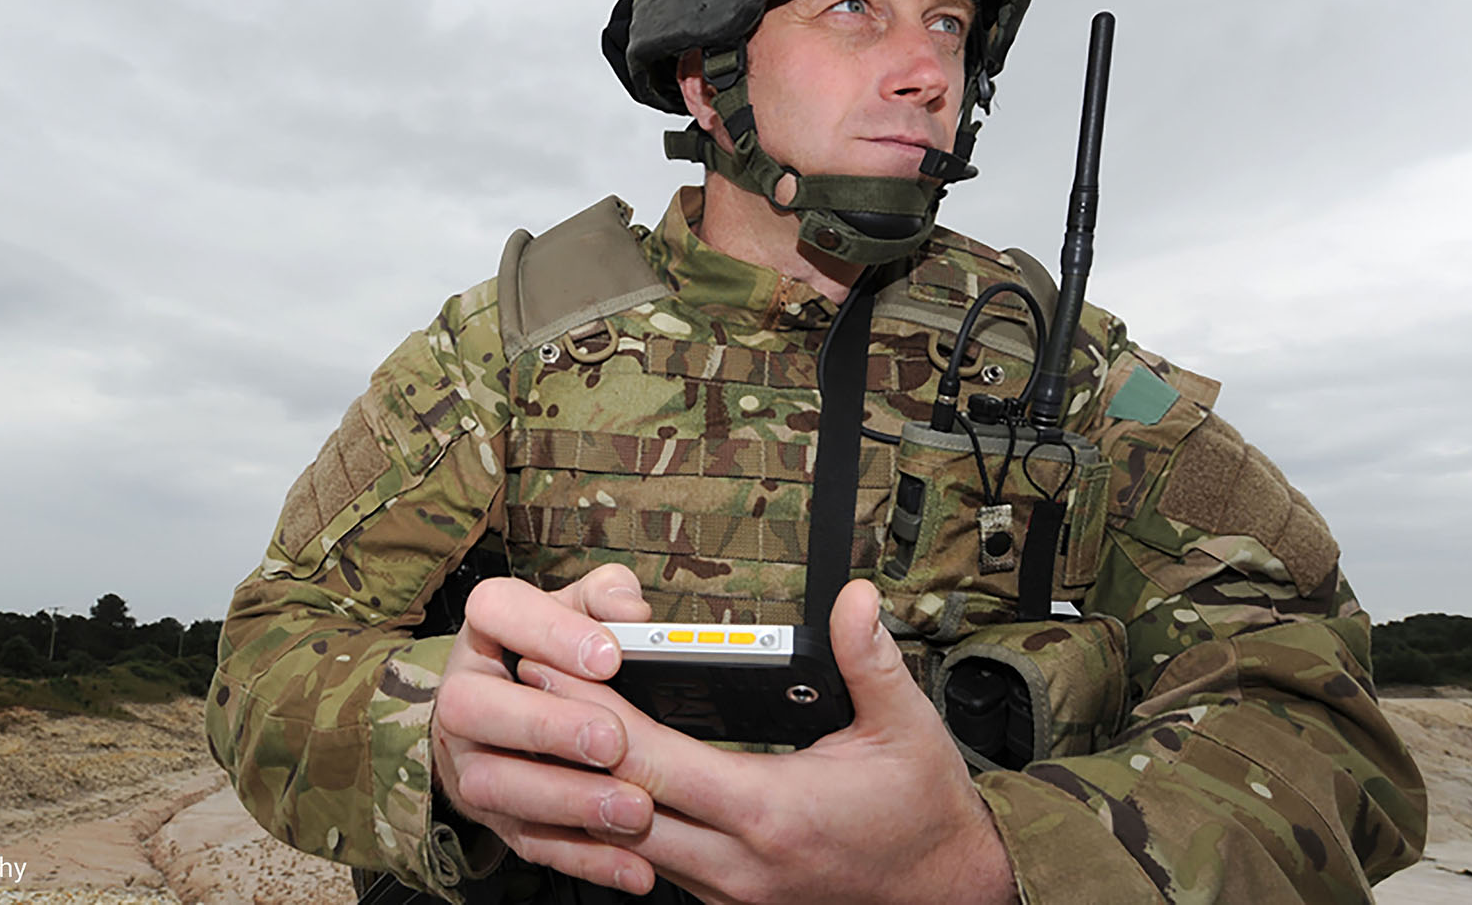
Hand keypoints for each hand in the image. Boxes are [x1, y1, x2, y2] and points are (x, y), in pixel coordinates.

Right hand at [431, 564, 660, 892]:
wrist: (505, 719)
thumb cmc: (551, 655)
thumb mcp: (576, 611)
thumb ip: (605, 597)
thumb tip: (629, 612)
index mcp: (486, 630)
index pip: (495, 611)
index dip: (548, 630)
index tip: (609, 655)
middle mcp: (463, 693)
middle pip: (473, 706)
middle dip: (546, 726)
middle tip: (613, 739)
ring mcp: (469, 759)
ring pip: (494, 784)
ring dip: (566, 800)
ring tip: (634, 808)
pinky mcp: (492, 816)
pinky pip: (527, 842)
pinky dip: (583, 856)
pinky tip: (631, 863)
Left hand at [533, 579, 1018, 904]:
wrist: (950, 892)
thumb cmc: (925, 810)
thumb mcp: (907, 728)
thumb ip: (870, 660)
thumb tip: (854, 596)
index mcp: (770, 812)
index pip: (651, 762)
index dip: (589, 713)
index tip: (547, 666)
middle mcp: (736, 863)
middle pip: (616, 802)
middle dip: (563, 743)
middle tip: (522, 684)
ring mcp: (727, 891)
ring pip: (625, 840)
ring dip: (583, 783)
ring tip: (544, 722)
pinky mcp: (727, 900)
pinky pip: (652, 859)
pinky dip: (619, 815)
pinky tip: (598, 774)